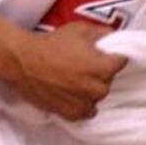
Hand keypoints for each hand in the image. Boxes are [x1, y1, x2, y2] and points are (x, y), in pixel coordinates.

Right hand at [9, 22, 126, 119]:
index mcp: (103, 68)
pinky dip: (81, 103)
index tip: (103, 53)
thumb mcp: (80, 29)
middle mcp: (97, 89)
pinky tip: (71, 91)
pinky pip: (85, 111)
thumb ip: (102, 33)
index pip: (121, 62)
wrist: (24, 62)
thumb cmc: (53, 44)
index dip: (112, 55)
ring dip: (91, 89)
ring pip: (97, 97)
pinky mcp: (71, 114)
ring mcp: (84, 104)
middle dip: (100, 72)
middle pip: (108, 80)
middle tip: (84, 63)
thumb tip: (113, 35)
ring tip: (75, 78)